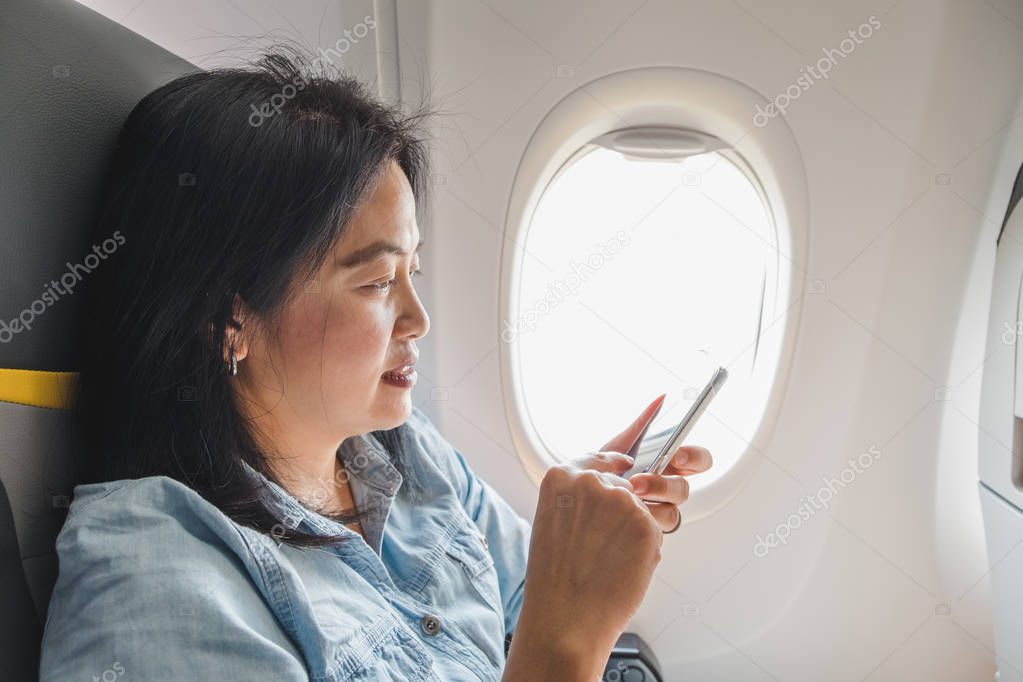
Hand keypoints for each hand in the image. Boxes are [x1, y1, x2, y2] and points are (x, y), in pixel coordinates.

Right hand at [513, 459, 662, 676]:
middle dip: (619, 513)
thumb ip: (577, 499)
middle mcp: (592, 482)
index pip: (597, 457)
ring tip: (606, 562)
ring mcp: (622, 501)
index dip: (613, 463)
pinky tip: (621, 568)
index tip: (624, 463)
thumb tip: (609, 494)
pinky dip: (643, 551)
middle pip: (623, 488)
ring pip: (639, 512)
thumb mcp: (551, 523)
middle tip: (601, 546)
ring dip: (632, 533)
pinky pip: (653, 532)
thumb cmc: (554, 580)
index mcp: (560, 477)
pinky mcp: (647, 525)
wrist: (565, 618)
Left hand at [573, 394, 713, 531]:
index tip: (676, 457)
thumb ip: (640, 426)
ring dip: (648, 506)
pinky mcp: (647, 534)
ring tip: (624, 498)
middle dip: (664, 485)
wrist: (576, 503)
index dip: (694, 458)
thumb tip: (661, 398)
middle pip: (685, 488)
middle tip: (640, 482)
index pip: (698, 461)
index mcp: (667, 468)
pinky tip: (621, 515)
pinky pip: (654, 532)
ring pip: (672, 513)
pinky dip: (638, 523)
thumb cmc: (600, 474)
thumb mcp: (617, 447)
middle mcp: (666, 491)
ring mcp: (657, 513)